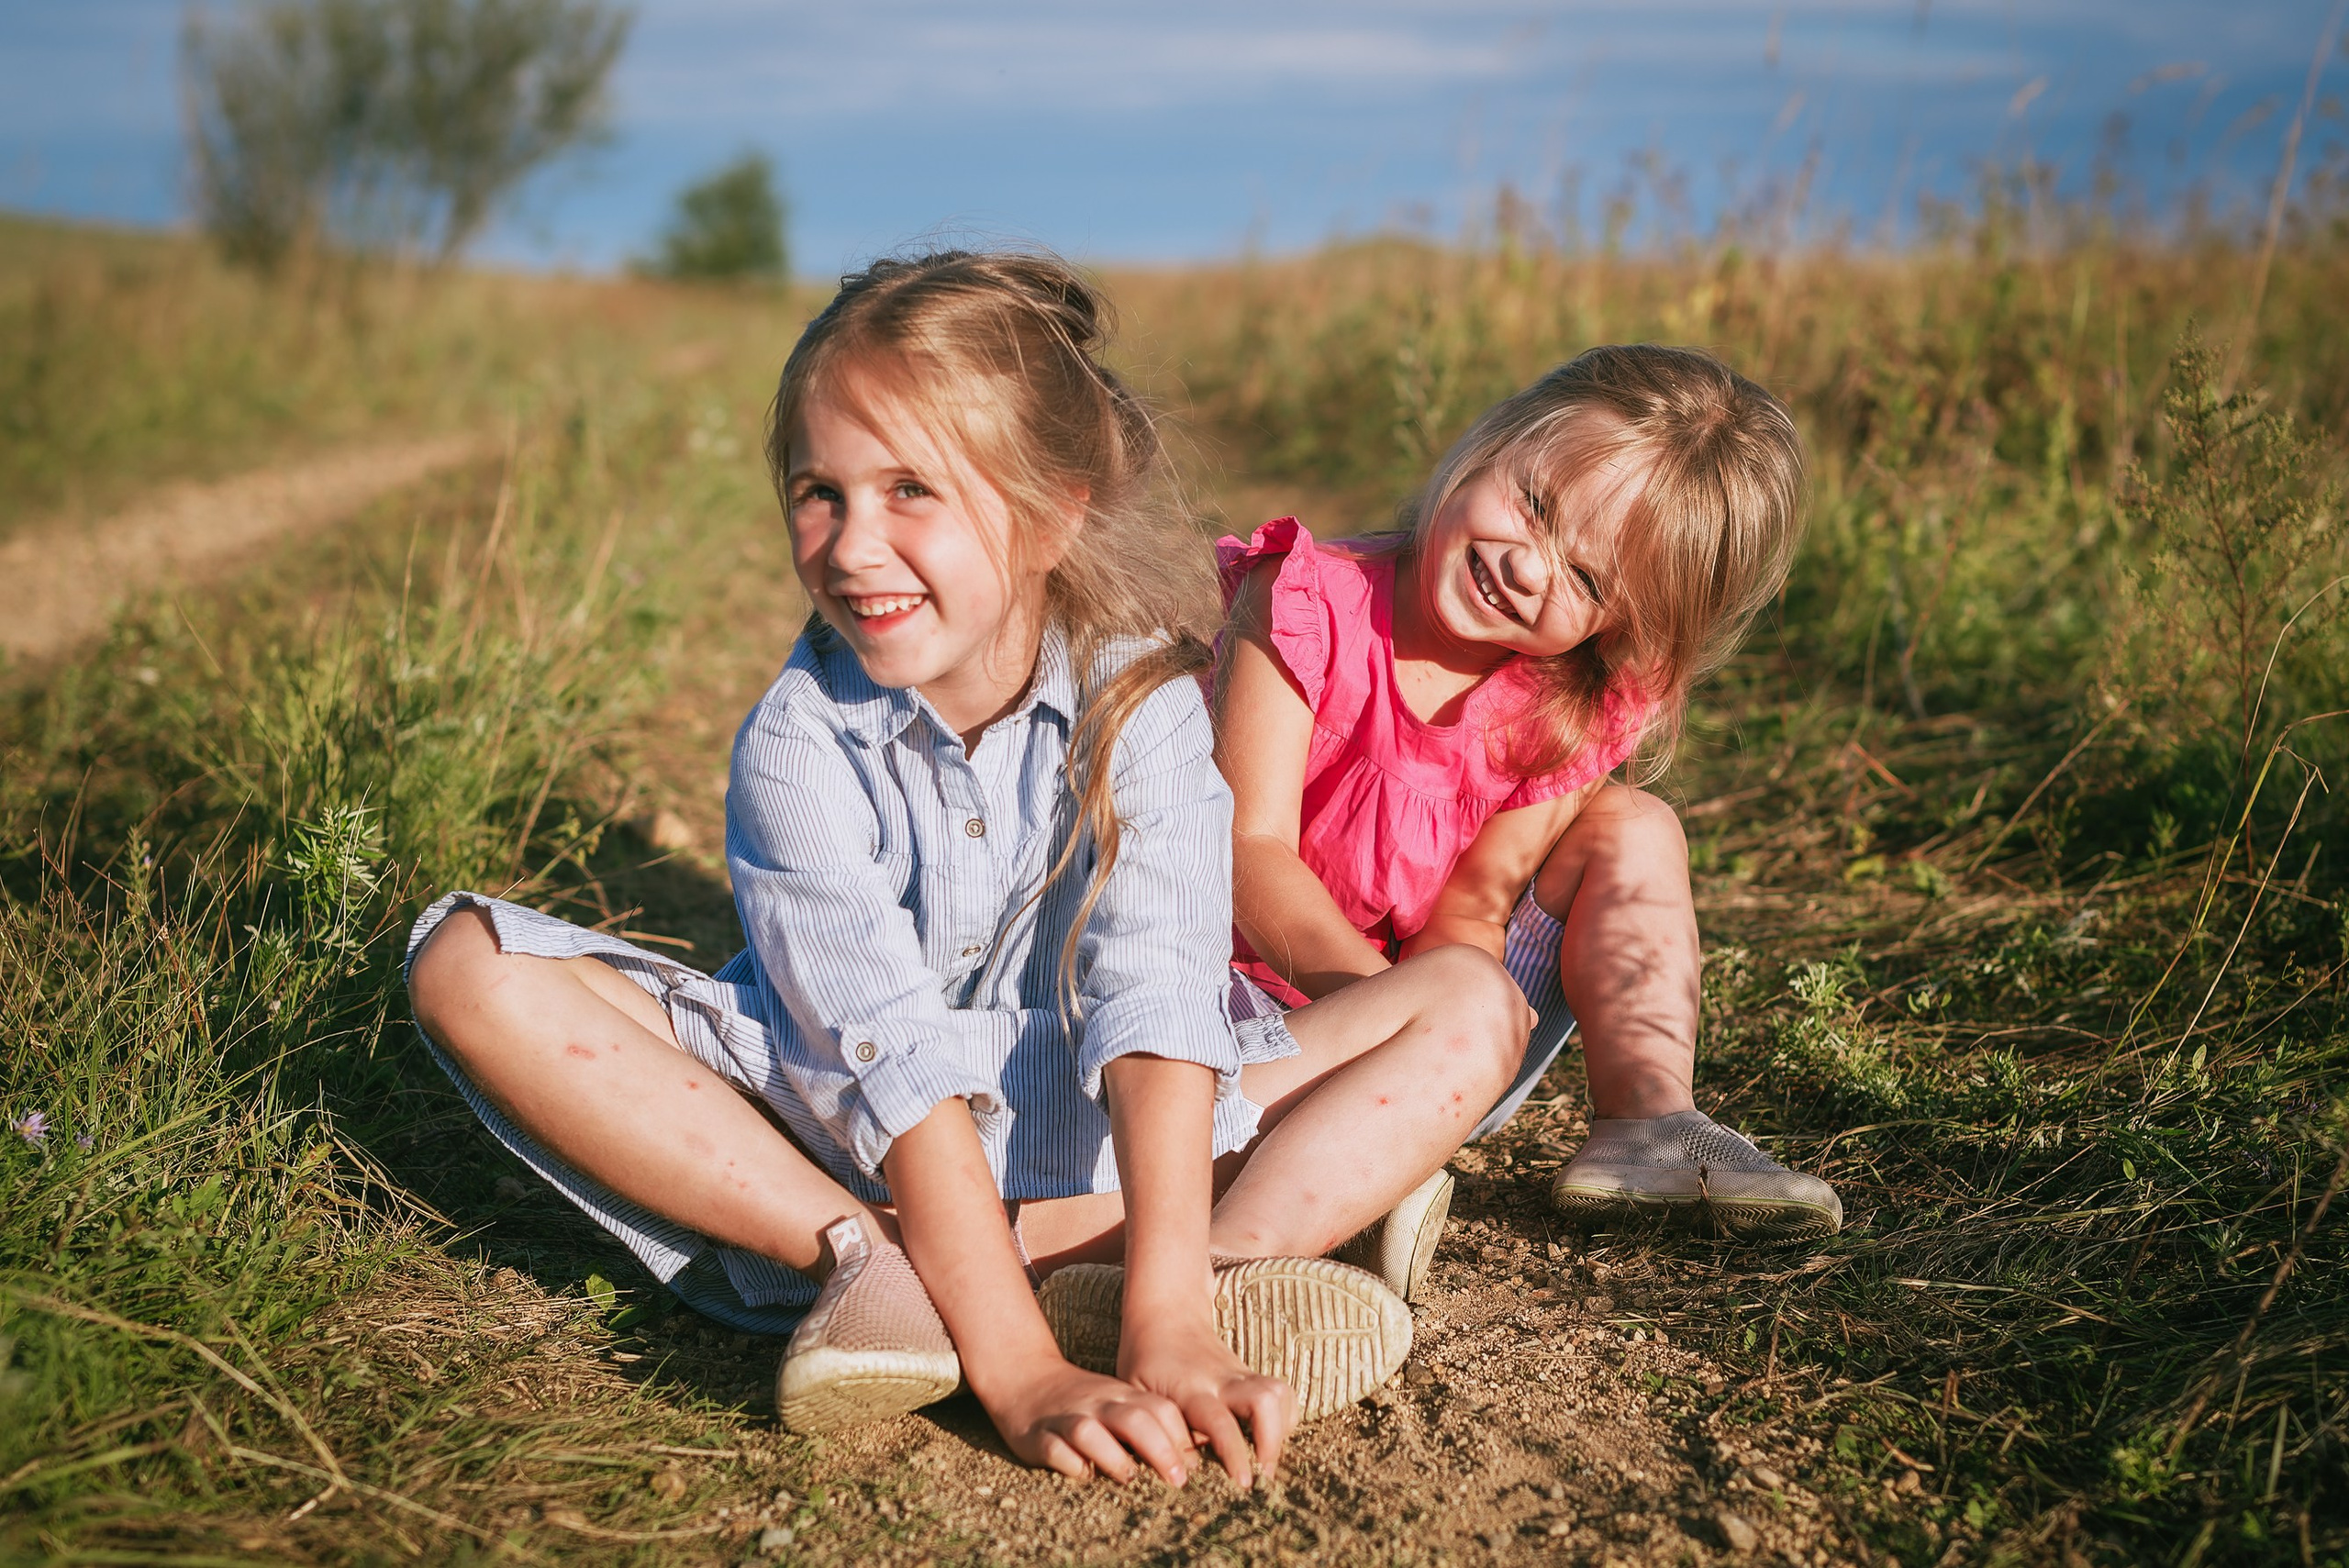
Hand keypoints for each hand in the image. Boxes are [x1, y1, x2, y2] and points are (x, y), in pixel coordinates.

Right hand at [981, 1356, 1199, 1484]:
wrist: (1024, 1377)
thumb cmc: (1084, 1402)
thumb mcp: (1119, 1403)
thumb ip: (1150, 1424)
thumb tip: (1193, 1461)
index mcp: (1122, 1397)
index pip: (1161, 1410)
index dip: (1182, 1437)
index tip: (1197, 1468)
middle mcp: (1098, 1404)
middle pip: (1134, 1420)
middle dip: (1161, 1450)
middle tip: (1178, 1481)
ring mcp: (1067, 1419)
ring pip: (1092, 1433)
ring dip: (1114, 1457)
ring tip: (1131, 1479)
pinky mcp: (1039, 1436)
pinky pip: (1056, 1451)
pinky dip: (1070, 1465)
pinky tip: (1083, 1476)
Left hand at [1120, 1314, 1294, 1488]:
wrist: (1165, 1313)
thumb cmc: (1144, 1361)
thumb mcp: (1136, 1395)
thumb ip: (1157, 1431)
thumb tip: (1180, 1473)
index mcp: (1190, 1389)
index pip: (1220, 1422)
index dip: (1236, 1453)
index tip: (1244, 1482)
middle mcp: (1222, 1380)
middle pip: (1264, 1401)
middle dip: (1272, 1442)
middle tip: (1262, 1477)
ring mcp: (1240, 1374)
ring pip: (1279, 1394)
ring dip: (1282, 1431)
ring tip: (1267, 1461)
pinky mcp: (1251, 1375)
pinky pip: (1282, 1394)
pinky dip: (1285, 1419)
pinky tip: (1270, 1440)